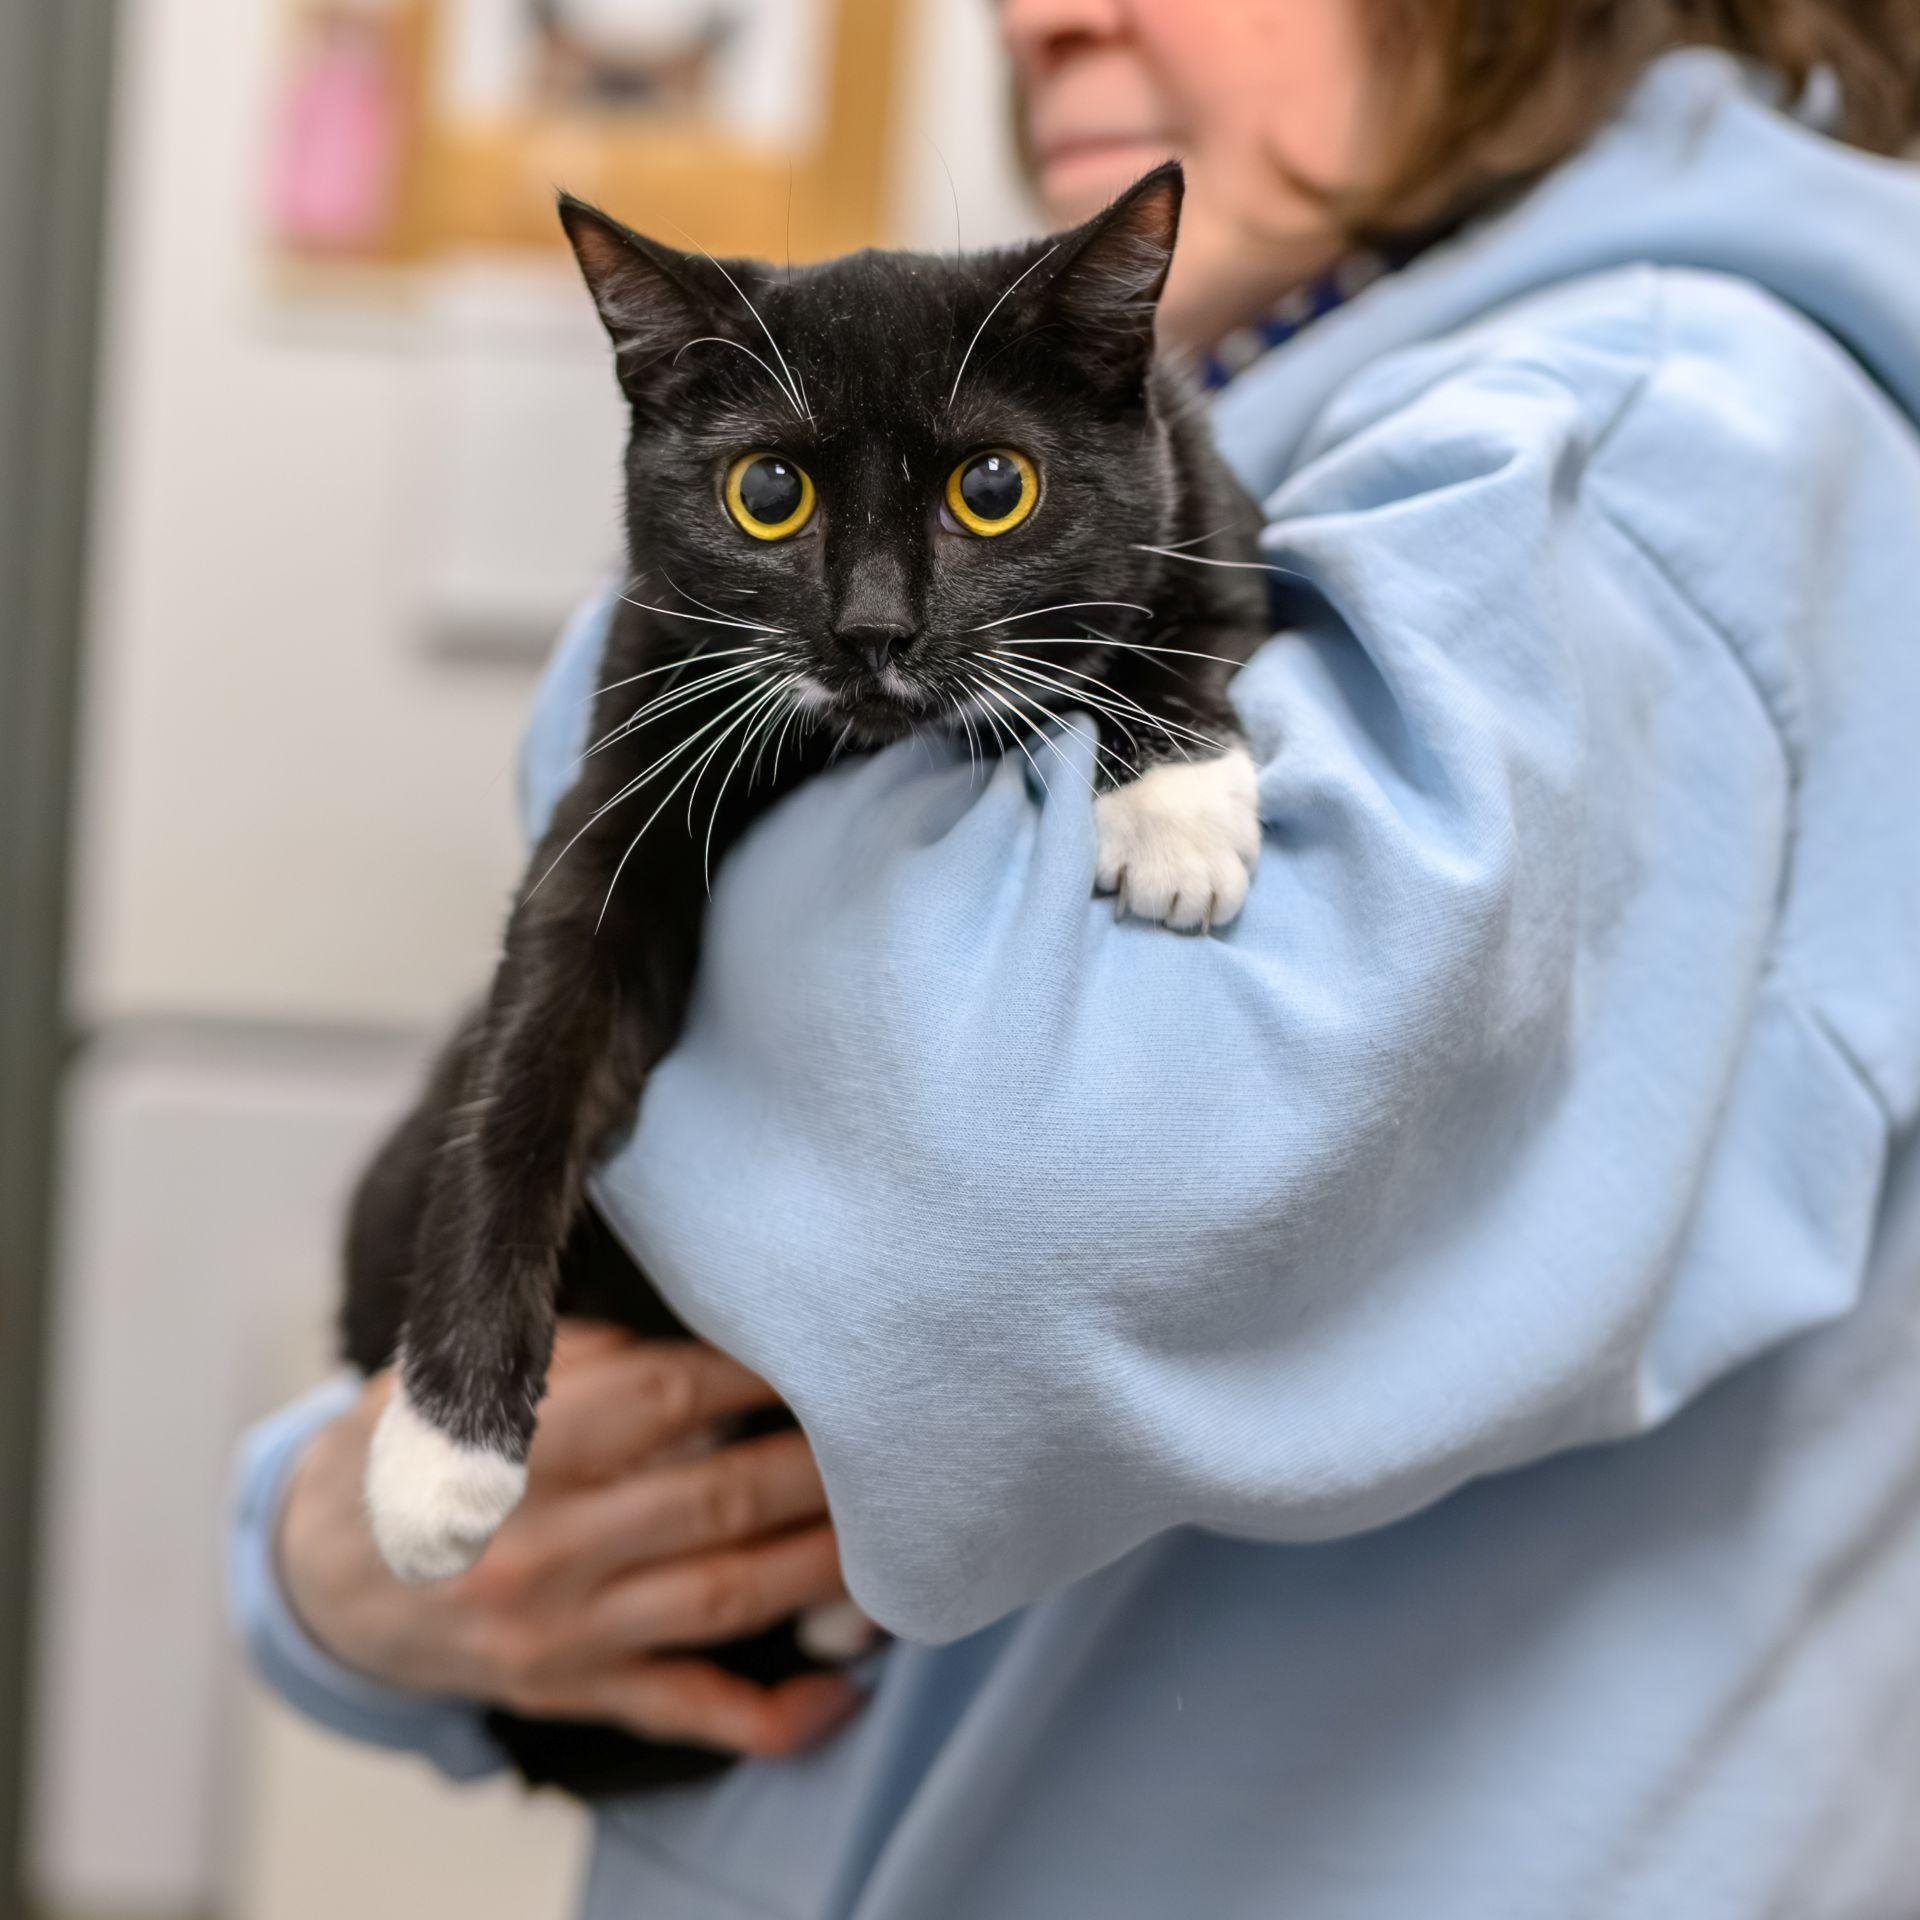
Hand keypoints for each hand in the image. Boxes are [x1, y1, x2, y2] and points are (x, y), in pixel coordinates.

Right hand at [277, 1322, 867, 1757]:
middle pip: (718, 1497)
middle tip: (899, 1432)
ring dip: (823, 1565)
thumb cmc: (419, 1448)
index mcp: (520, 1448)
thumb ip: (581, 1353)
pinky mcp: (572, 1690)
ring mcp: (562, 1630)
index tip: (833, 1348)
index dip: (761, 1373)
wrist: (323, 1571)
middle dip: (820, 1465)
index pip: (670, 1398)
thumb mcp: (470, 1375)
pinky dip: (769, 1713)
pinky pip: (683, 1707)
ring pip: (723, 1597)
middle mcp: (544, 1544)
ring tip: (902, 1531)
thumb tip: (698, 1337)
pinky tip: (844, 1692)